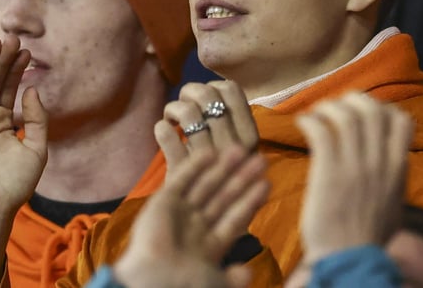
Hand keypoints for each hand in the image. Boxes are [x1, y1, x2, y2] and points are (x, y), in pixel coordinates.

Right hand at [113, 145, 268, 287]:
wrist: (156, 282)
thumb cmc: (187, 286)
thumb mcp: (217, 283)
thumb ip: (234, 278)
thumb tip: (248, 272)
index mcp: (209, 248)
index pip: (235, 219)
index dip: (250, 202)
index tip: (266, 184)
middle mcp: (195, 228)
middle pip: (224, 198)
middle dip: (242, 179)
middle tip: (260, 159)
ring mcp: (179, 213)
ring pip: (207, 186)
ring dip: (224, 168)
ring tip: (242, 148)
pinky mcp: (162, 202)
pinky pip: (182, 179)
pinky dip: (195, 166)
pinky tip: (211, 151)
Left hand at [155, 80, 258, 174]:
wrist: (211, 221)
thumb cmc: (223, 178)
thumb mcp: (239, 150)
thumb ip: (233, 122)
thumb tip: (216, 85)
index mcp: (250, 136)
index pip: (232, 90)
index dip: (213, 85)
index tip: (204, 99)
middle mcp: (232, 146)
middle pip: (207, 95)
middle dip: (189, 92)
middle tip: (183, 105)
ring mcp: (207, 160)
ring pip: (187, 112)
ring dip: (174, 107)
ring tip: (171, 118)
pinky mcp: (181, 172)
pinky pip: (166, 135)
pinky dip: (161, 128)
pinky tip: (162, 131)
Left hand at [295, 92, 413, 265]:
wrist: (349, 260)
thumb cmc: (368, 237)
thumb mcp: (394, 205)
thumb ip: (394, 179)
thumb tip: (392, 163)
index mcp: (397, 169)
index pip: (402, 120)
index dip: (382, 107)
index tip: (364, 111)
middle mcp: (380, 163)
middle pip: (372, 110)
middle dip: (352, 100)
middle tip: (336, 107)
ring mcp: (355, 166)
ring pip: (347, 116)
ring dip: (329, 107)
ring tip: (317, 114)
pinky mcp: (329, 173)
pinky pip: (322, 132)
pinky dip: (310, 120)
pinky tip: (302, 124)